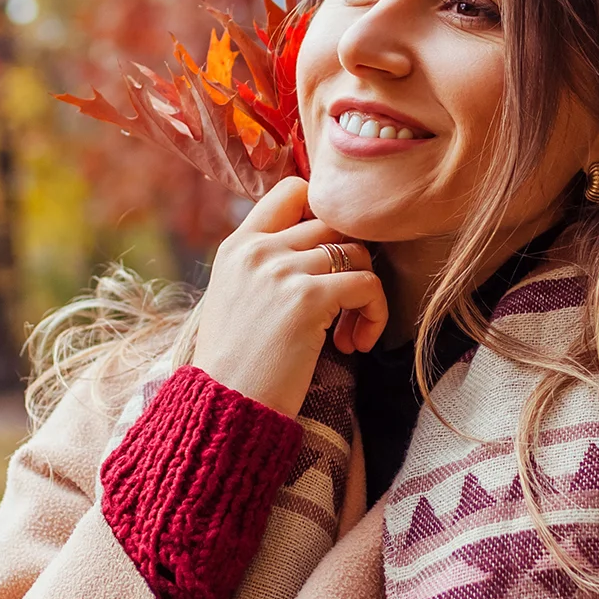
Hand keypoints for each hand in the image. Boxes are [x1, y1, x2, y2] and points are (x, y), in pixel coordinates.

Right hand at [189, 177, 387, 417]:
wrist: (224, 407)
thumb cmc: (235, 366)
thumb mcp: (236, 299)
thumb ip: (266, 266)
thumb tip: (322, 248)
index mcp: (237, 245)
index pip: (293, 191)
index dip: (323, 215)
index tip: (329, 259)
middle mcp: (258, 249)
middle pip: (333, 222)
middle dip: (350, 261)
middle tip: (343, 307)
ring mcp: (282, 269)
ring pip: (357, 250)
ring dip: (364, 293)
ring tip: (347, 334)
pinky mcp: (308, 297)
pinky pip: (367, 284)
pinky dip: (374, 314)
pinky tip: (355, 344)